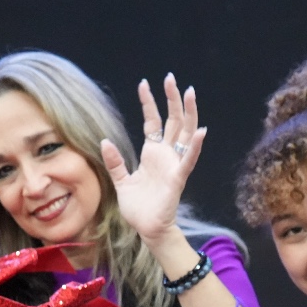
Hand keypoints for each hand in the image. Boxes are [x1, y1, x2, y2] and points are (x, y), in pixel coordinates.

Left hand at [102, 74, 205, 244]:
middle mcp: (166, 155)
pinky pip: (189, 160)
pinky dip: (196, 146)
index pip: (153, 122)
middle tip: (171, 78)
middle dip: (172, 99)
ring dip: (189, 113)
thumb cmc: (138, 207)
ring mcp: (174, 165)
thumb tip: (105, 141)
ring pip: (186, 133)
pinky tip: (202, 131)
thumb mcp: (122, 181)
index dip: (149, 103)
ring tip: (190, 93)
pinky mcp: (178, 178)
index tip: (144, 84)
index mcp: (152, 153)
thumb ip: (115, 162)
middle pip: (173, 121)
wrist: (147, 228)